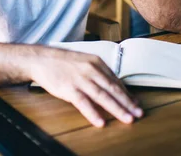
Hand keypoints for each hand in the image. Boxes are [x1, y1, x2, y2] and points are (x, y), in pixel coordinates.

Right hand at [29, 47, 143, 126]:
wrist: (41, 59)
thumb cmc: (63, 62)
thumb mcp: (84, 61)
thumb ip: (98, 73)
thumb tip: (114, 86)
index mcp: (96, 62)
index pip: (116, 81)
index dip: (127, 94)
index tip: (136, 104)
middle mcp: (91, 70)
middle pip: (113, 89)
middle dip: (127, 103)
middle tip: (139, 113)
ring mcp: (80, 79)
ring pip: (102, 96)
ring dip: (117, 109)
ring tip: (127, 119)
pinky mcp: (69, 89)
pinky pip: (83, 103)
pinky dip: (93, 113)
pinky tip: (101, 122)